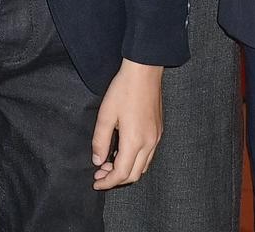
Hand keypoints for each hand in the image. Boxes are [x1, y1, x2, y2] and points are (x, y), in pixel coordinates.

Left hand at [90, 60, 162, 188]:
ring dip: (126, 171)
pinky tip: (122, 152)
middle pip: (134, 175)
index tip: (95, 182)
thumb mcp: (106, 115)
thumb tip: (98, 161)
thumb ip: (100, 141)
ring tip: (109, 163)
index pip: (121, 174)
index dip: (107, 182)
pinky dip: (135, 161)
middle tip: (100, 173)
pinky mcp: (159, 131)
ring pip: (143, 167)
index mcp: (135, 141)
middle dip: (115, 179)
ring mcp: (156, 138)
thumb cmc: (123, 90)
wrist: (145, 71)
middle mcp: (149, 143)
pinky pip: (148, 155)